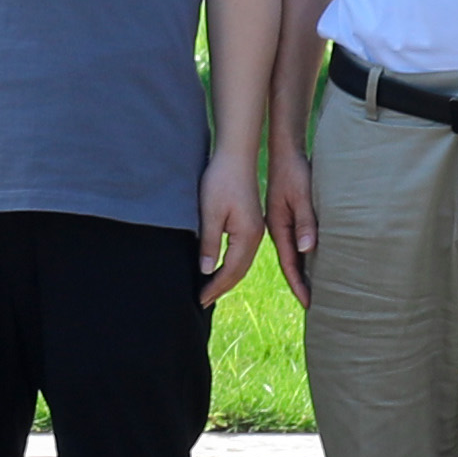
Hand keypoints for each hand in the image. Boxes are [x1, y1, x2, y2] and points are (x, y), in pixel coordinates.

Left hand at [195, 162, 265, 303]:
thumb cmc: (221, 180)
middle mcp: (256, 235)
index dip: (216, 286)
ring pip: (243, 262)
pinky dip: (231, 264)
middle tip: (203, 301)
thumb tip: (206, 271)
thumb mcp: (210, 213)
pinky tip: (220, 267)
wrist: (236, 155)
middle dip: (221, 287)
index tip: (201, 299)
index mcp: (248, 235)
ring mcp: (256, 229)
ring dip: (227, 277)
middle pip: (240, 270)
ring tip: (210, 290)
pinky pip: (242, 252)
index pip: (231, 270)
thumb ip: (209, 243)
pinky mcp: (251, 222)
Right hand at [267, 142, 319, 303]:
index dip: (299, 285)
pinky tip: (311, 261)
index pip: (290, 264)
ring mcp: (281, 223)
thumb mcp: (302, 196)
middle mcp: (278, 229)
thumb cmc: (294, 171)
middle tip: (314, 305)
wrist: (283, 151)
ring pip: (292, 254)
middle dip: (300, 285)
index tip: (309, 304)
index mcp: (278, 228)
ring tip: (313, 290)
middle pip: (290, 264)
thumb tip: (307, 249)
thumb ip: (305, 221)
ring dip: (301, 272)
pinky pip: (294, 242)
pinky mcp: (286, 216)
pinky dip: (302, 256)